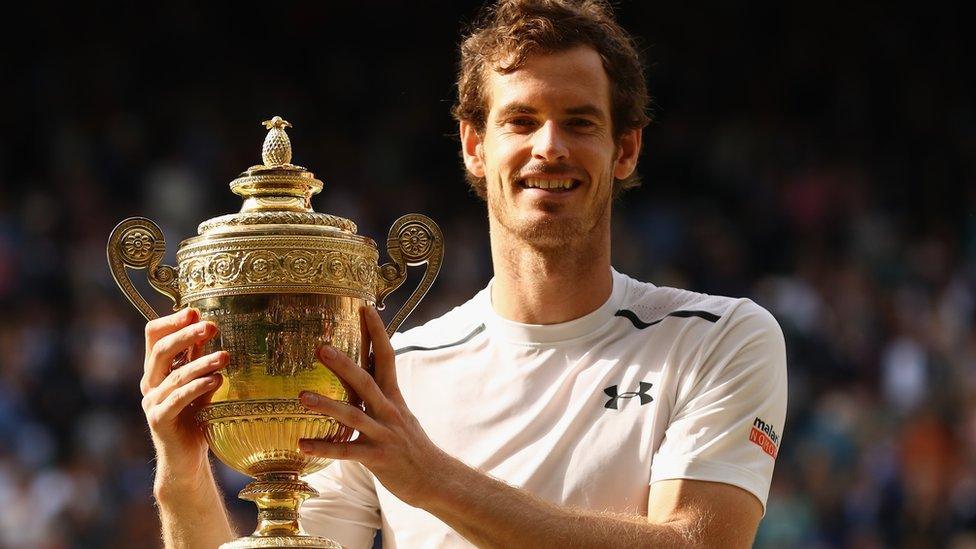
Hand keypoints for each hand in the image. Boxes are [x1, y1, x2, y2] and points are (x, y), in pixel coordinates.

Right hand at [140, 307, 227, 491]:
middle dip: (187, 335)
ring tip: (225, 356)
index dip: (172, 321)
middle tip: (212, 326)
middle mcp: (150, 383)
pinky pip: (177, 399)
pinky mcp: (159, 420)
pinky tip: (216, 380)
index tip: (195, 312)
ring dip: (202, 362)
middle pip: (161, 350)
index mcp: (157, 370)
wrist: (186, 460)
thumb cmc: (195, 418)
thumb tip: (210, 327)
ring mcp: (151, 402)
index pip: (154, 336)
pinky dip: (197, 387)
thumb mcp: (201, 383)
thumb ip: (200, 359)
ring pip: (175, 375)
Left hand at [298, 306, 449, 507]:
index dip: (377, 332)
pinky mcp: (378, 458)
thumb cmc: (411, 445)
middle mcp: (389, 411)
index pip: (387, 357)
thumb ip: (381, 394)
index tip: (365, 308)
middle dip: (344, 364)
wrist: (434, 478)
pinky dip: (324, 448)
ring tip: (301, 397)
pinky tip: (302, 445)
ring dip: (327, 405)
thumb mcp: (400, 413)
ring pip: (353, 416)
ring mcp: (384, 434)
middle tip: (321, 347)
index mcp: (393, 397)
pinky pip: (347, 452)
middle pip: (366, 381)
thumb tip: (365, 371)